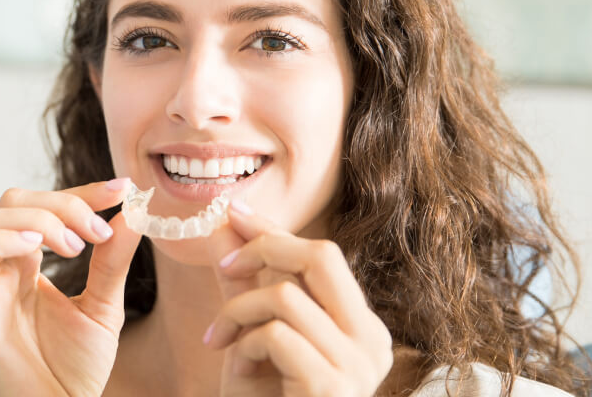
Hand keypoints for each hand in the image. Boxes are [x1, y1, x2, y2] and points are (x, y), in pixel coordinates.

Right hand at [0, 179, 140, 396]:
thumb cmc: (75, 369)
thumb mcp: (103, 306)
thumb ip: (113, 261)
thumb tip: (133, 214)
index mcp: (30, 264)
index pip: (46, 206)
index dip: (82, 192)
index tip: (121, 189)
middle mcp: (3, 268)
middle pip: (14, 201)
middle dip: (63, 203)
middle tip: (97, 231)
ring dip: (39, 220)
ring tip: (74, 247)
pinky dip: (2, 241)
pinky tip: (37, 250)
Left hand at [205, 201, 392, 396]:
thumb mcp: (254, 337)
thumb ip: (244, 285)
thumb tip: (223, 227)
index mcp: (361, 326)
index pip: (323, 256)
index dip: (275, 230)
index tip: (234, 212)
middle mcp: (371, 340)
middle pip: (321, 255)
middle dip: (265, 247)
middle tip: (225, 266)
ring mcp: (358, 365)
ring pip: (286, 294)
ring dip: (238, 311)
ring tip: (219, 339)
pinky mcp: (332, 386)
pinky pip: (276, 334)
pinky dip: (244, 342)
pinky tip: (234, 366)